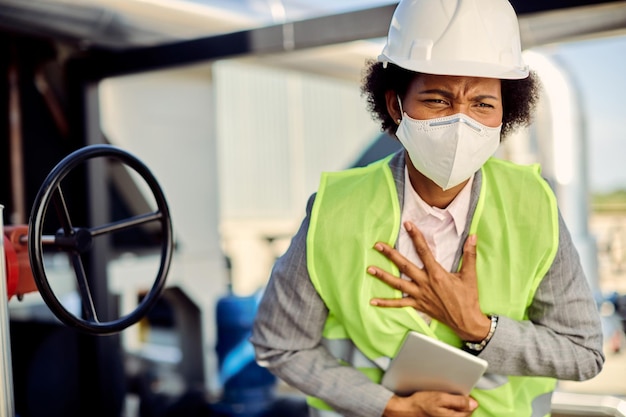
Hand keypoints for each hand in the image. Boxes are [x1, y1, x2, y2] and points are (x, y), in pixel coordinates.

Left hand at [368, 221, 489, 340]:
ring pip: (398, 284)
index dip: (415, 236)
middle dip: (390, 254)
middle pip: (404, 266)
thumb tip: (473, 236)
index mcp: (437, 274)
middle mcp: (425, 283)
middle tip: (378, 245)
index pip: (423, 251)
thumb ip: (469, 255)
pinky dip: (386, 303)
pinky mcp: (418, 305)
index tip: (407, 225)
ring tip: (370, 269)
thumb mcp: (470, 275)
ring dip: (383, 276)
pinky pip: (399, 304)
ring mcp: (419, 295)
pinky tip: (373, 301)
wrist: (467, 321)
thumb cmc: (468, 298)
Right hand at [383, 392, 477, 416]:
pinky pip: (449, 414)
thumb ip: (458, 401)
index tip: (459, 392)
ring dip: (452, 405)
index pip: (470, 409)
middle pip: (464, 412)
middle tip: (448, 395)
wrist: (405, 410)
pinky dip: (446, 408)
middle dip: (459, 403)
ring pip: (456, 413)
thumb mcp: (440, 398)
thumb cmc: (420, 404)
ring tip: (442, 399)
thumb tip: (474, 403)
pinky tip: (438, 404)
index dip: (466, 399)